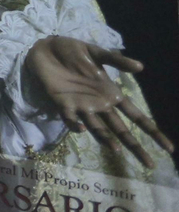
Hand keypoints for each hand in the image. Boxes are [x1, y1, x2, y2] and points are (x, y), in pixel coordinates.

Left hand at [26, 35, 173, 167]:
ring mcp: (81, 106)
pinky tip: (82, 128)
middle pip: (121, 129)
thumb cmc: (72, 51)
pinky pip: (70, 118)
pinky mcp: (61, 103)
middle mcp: (99, 104)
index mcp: (111, 93)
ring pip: (98, 128)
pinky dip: (75, 124)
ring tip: (117, 150)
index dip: (152, 131)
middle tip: (150, 164)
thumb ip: (117, 60)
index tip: (168, 147)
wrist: (45, 48)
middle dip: (135, 145)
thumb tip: (140, 67)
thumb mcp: (97, 53)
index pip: (136, 116)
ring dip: (106, 139)